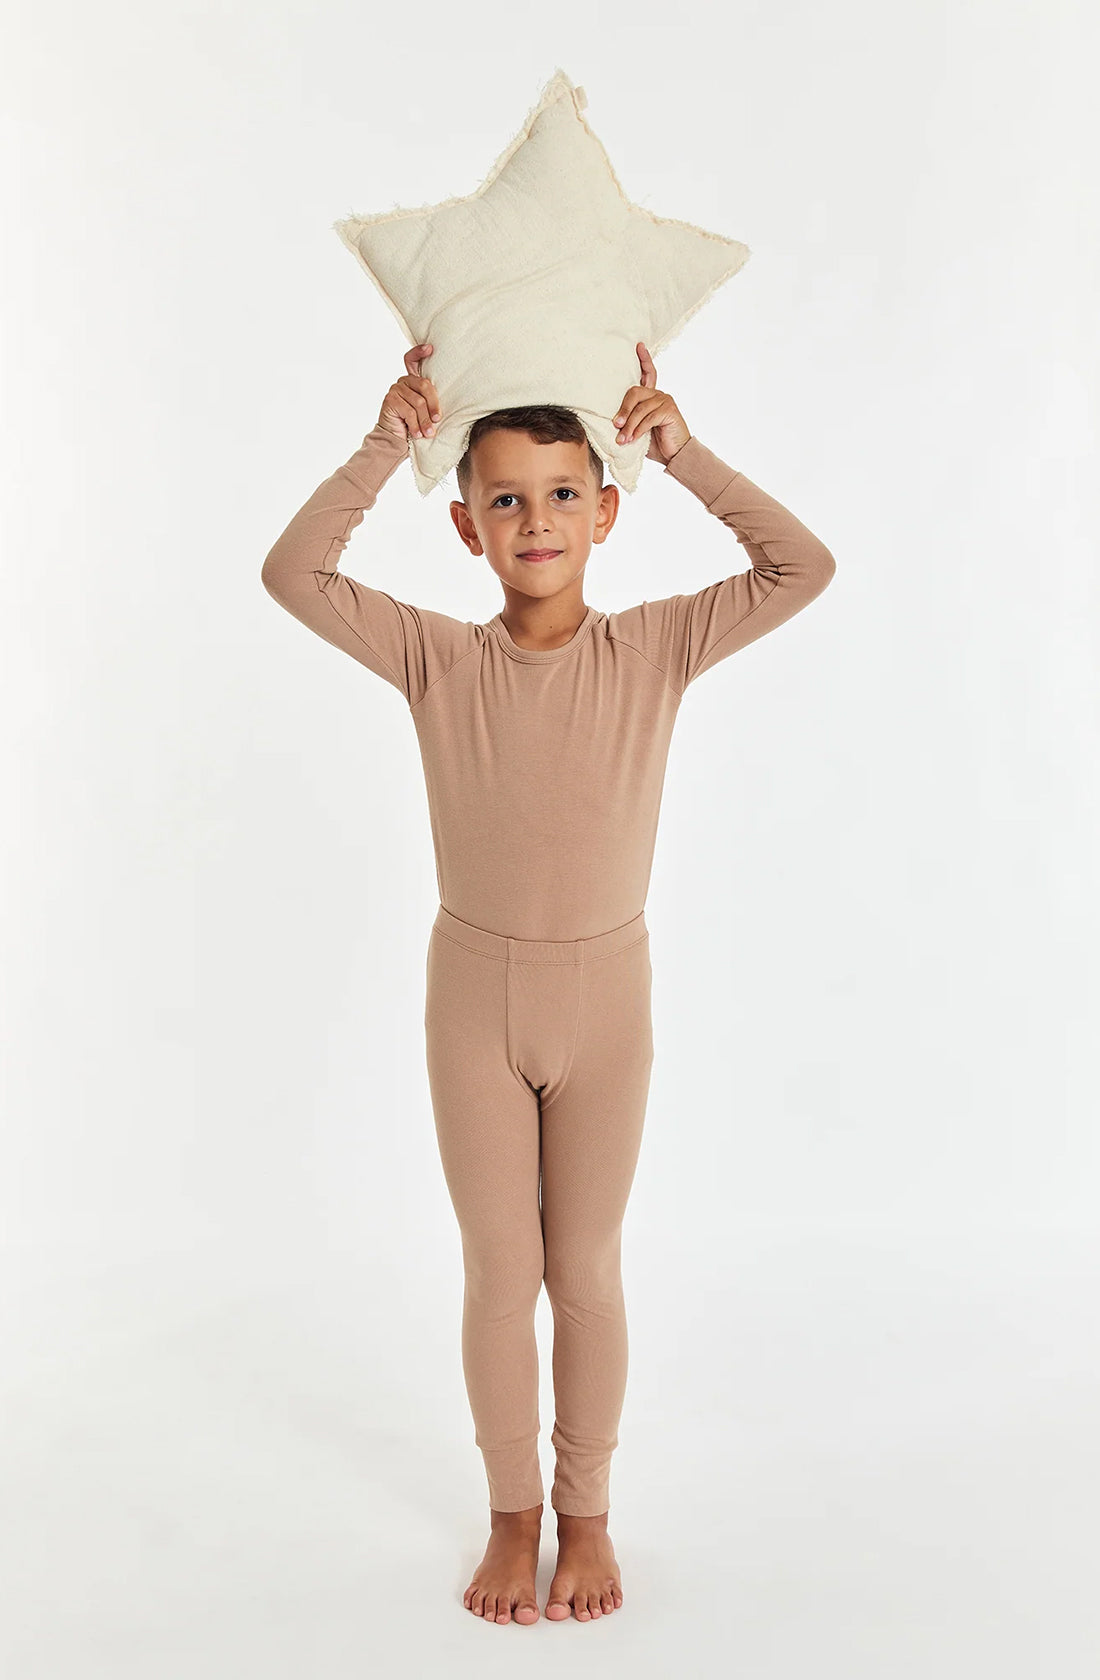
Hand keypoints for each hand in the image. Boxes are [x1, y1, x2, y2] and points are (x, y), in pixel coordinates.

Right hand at [377, 343, 441, 446]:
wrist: (394, 440)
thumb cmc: (414, 426)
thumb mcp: (425, 412)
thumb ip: (430, 402)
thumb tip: (447, 403)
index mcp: (412, 380)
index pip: (412, 360)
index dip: (419, 352)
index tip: (430, 348)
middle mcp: (403, 381)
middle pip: (424, 386)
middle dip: (434, 405)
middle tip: (437, 420)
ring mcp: (395, 389)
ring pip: (418, 402)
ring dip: (425, 421)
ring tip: (428, 433)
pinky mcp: (390, 399)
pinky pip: (409, 411)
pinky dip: (415, 425)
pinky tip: (417, 434)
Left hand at [612, 342, 690, 463]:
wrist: (675, 456)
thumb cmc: (655, 444)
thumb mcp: (637, 430)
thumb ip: (629, 420)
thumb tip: (612, 421)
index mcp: (651, 396)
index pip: (648, 373)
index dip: (644, 359)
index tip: (638, 346)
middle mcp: (659, 394)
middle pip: (635, 392)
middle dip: (623, 410)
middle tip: (615, 425)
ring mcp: (665, 401)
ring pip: (640, 409)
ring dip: (629, 426)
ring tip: (622, 440)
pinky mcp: (670, 410)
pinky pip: (649, 418)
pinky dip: (638, 430)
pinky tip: (633, 439)